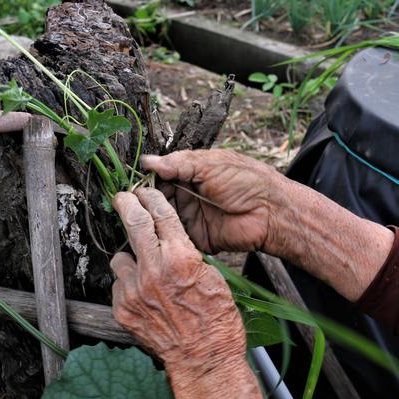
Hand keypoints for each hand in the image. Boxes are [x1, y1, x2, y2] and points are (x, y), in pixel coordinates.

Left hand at [111, 188, 263, 398]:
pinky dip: (128, 287)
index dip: (150, 197)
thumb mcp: (211, 276)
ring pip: (120, 258)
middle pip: (133, 223)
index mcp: (180, 257)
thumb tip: (169, 238)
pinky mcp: (122, 309)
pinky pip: (119, 285)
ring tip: (146, 274)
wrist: (203, 359)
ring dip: (130, 260)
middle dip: (126, 204)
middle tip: (121, 197)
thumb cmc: (216, 319)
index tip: (143, 190)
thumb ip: (186, 253)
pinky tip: (146, 299)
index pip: (160, 213)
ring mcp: (133, 290)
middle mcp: (153, 270)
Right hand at [145, 149, 394, 301]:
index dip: (146, 176)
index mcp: (193, 172)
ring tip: (131, 215)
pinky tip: (146, 233)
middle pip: (157, 196)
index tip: (129, 179)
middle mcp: (189, 194)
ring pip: (161, 216)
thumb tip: (148, 161)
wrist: (272, 213)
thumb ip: (179, 163)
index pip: (161, 173)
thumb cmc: (247, 180)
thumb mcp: (211, 164)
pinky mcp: (196, 238)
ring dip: (148, 216)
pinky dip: (161, 235)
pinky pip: (173, 237)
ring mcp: (192, 217)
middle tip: (125, 199)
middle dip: (143, 197)